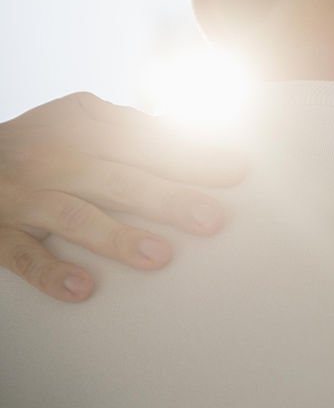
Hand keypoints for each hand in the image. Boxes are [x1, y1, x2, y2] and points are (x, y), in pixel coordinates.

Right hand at [0, 92, 245, 301]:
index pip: (145, 143)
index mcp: (84, 132)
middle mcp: (57, 162)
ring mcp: (26, 198)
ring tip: (160, 255)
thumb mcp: (77, 119)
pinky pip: (24, 256)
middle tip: (211, 218)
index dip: (190, 156)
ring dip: (117, 237)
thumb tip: (187, 132)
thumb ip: (129, 126)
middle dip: (168, 198)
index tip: (235, 171)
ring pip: (76, 217)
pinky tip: (83, 288)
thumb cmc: (36, 143)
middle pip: (120, 180)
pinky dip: (51, 272)